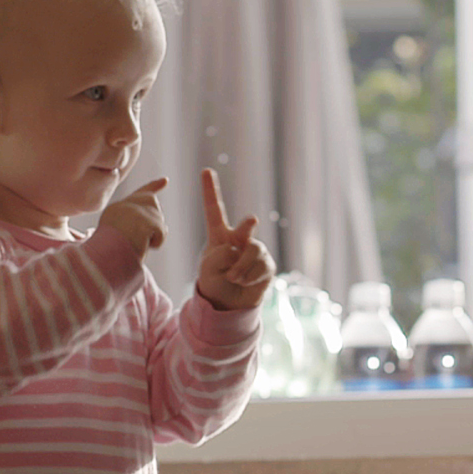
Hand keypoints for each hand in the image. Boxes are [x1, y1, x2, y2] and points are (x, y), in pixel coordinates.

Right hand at [100, 177, 167, 259]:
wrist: (105, 257)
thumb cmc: (111, 254)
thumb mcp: (121, 237)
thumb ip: (139, 226)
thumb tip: (164, 227)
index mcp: (117, 209)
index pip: (140, 194)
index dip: (154, 186)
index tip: (166, 180)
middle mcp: (127, 205)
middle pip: (155, 212)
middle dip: (154, 227)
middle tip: (137, 240)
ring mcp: (137, 211)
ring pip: (160, 224)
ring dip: (153, 238)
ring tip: (134, 244)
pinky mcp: (148, 220)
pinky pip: (161, 234)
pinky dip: (156, 243)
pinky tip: (141, 245)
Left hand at [194, 168, 274, 310]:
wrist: (229, 302)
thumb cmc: (214, 281)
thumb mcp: (207, 268)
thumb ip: (220, 256)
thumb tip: (240, 251)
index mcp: (219, 235)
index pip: (214, 210)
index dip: (210, 190)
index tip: (206, 171)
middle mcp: (239, 239)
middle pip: (245, 227)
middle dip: (247, 225)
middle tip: (252, 220)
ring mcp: (254, 250)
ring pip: (252, 251)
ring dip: (240, 269)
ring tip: (233, 278)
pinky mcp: (267, 264)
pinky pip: (260, 267)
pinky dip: (249, 277)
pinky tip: (244, 282)